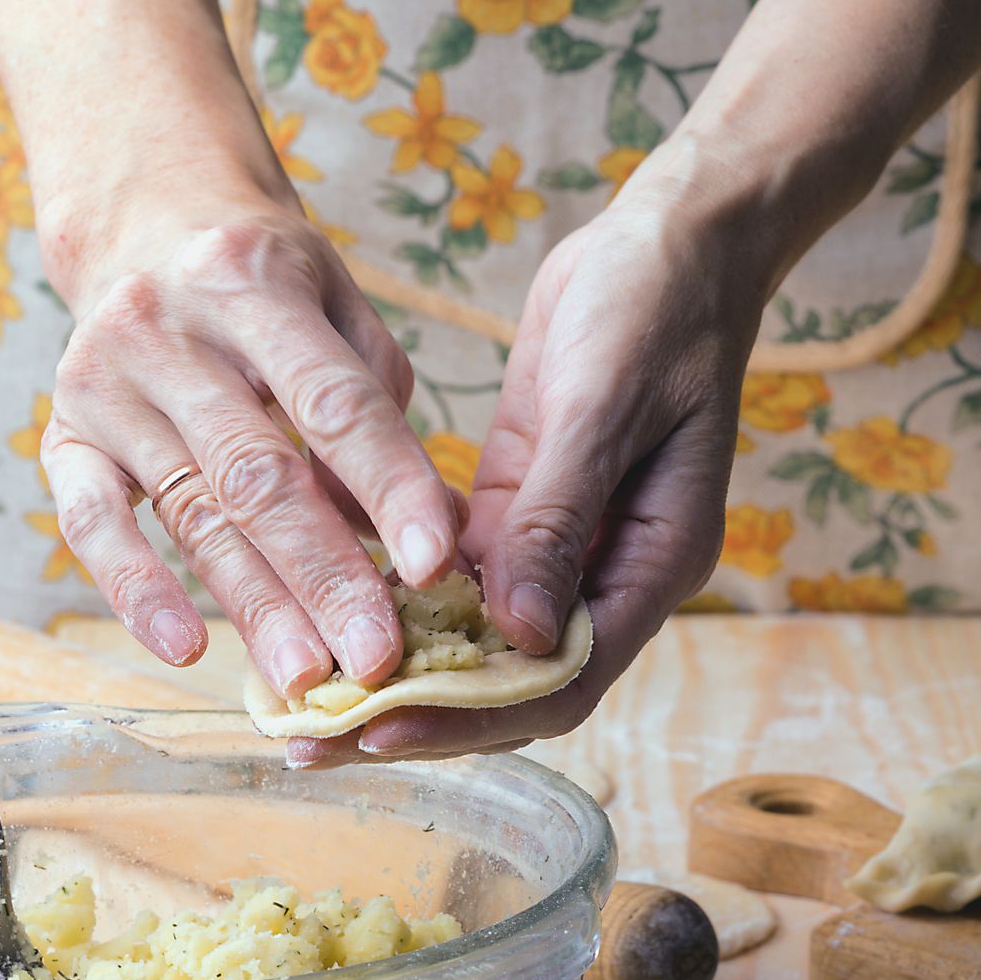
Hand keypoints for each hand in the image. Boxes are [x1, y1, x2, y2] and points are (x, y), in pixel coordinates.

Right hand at [40, 197, 461, 697]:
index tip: (436, 566)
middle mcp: (167, 331)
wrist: (146, 223)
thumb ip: (382, 409)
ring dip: (253, 604)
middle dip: (325, 574)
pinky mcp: (62, 434)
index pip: (334, 403)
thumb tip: (436, 533)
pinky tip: (188, 650)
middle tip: (377, 656)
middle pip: (258, 473)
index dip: (389, 488)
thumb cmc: (271, 284)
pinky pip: (90, 523)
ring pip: (190, 511)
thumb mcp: (340, 306)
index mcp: (253, 283)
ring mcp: (105, 385)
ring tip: (307, 677)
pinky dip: (136, 589)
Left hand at [286, 161, 760, 765]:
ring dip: (402, 666)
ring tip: (305, 693)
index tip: (379, 727)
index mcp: (656, 561)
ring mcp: (566, 543)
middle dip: (419, 713)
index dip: (471, 715)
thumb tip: (515, 633)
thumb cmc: (657, 310)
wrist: (675, 242)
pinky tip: (331, 607)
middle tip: (313, 737)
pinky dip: (404, 599)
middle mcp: (612, 572)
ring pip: (481, 638)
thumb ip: (560, 517)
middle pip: (514, 680)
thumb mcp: (605, 404)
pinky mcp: (523, 505)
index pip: (563, 677)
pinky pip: (462, 578)